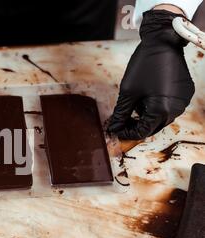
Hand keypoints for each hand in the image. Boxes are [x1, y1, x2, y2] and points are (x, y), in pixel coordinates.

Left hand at [108, 9, 194, 139]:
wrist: (163, 42)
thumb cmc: (144, 65)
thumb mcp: (127, 92)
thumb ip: (121, 114)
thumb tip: (114, 128)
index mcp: (161, 110)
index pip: (142, 132)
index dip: (128, 133)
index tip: (116, 130)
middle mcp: (176, 109)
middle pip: (153, 127)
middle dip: (137, 126)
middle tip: (122, 122)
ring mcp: (183, 101)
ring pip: (162, 118)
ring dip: (147, 117)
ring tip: (133, 108)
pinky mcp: (185, 93)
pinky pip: (169, 108)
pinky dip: (157, 108)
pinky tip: (145, 99)